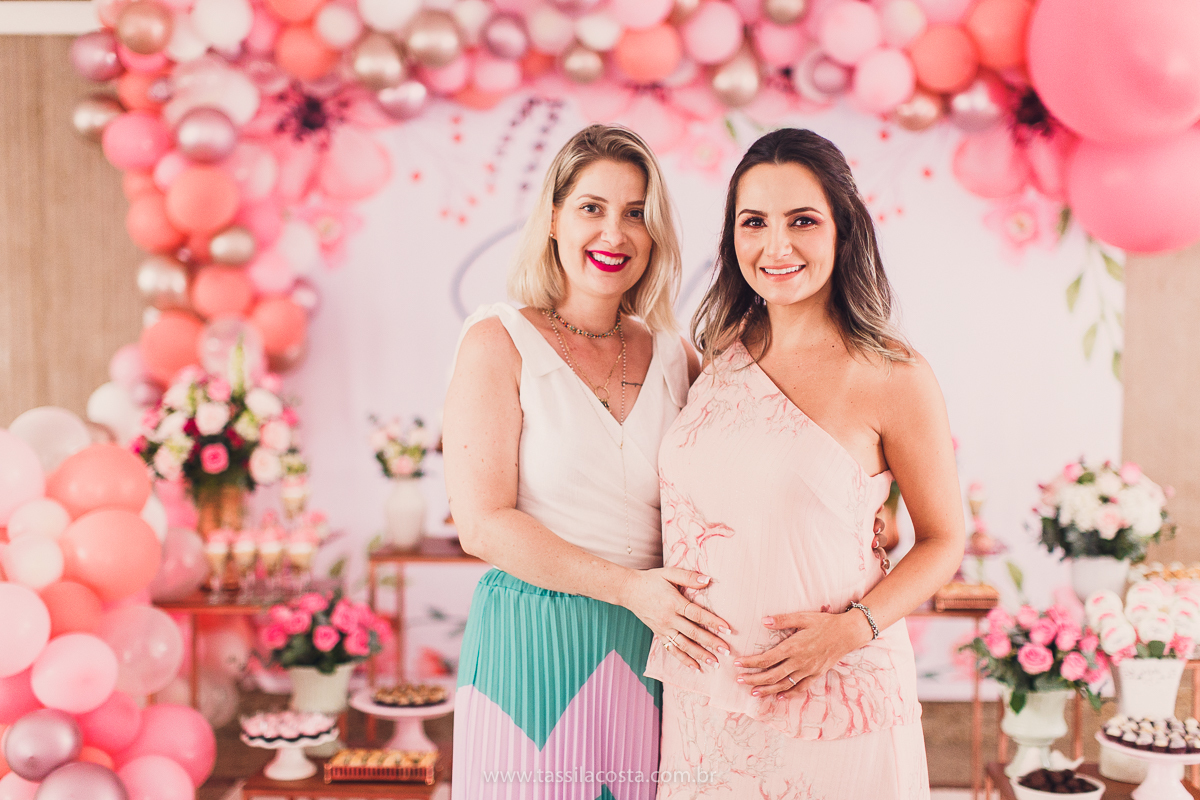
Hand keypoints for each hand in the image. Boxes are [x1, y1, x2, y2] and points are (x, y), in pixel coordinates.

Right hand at [616, 568, 731, 671]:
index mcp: (673, 602)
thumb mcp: (668, 573)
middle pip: (693, 633)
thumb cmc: (651, 580)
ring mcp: (663, 628)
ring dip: (700, 655)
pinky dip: (684, 659)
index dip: (712, 622)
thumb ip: (688, 577)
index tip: (727, 629)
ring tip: (714, 663)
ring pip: (684, 645)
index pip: (697, 615)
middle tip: (726, 651)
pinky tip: (695, 667)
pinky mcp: (659, 634)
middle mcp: (668, 618)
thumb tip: (708, 579)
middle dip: (711, 643)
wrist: (628, 590)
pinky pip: (672, 650)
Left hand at [734, 609, 873, 697]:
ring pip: (784, 685)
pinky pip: (801, 688)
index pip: (766, 659)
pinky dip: (789, 694)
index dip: (750, 663)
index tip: (737, 663)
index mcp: (793, 647)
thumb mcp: (803, 617)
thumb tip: (763, 621)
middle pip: (771, 675)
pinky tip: (780, 697)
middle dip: (753, 679)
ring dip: (767, 690)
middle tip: (739, 681)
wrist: (848, 633)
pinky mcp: (816, 675)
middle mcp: (799, 662)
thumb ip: (783, 620)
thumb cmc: (825, 623)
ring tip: (753, 693)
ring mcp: (808, 671)